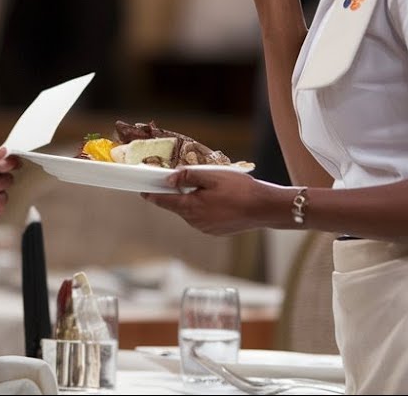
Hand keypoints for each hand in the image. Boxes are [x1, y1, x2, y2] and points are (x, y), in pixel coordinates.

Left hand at [141, 167, 289, 235]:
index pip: (164, 201)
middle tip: (185, 179)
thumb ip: (188, 176)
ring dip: (193, 201)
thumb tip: (168, 179)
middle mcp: (195, 221)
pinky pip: (202, 218)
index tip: (142, 190)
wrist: (264, 208)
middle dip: (178, 193)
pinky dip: (204, 208)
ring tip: (211, 188)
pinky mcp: (215, 231)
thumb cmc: (240, 190)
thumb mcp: (213, 175)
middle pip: (178, 206)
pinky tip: (218, 200)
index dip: (152, 195)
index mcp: (191, 207)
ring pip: (190, 212)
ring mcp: (205, 228)